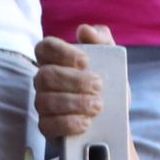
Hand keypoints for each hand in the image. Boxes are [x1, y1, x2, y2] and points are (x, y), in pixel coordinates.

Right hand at [34, 24, 115, 139]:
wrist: (115, 122)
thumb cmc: (108, 87)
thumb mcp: (111, 61)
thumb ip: (101, 40)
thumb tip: (85, 31)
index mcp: (55, 61)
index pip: (44, 48)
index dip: (62, 53)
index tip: (86, 61)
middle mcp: (44, 82)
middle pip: (46, 76)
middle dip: (74, 81)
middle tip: (99, 87)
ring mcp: (43, 105)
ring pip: (46, 101)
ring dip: (74, 103)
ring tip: (97, 106)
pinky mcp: (48, 128)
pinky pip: (47, 125)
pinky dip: (68, 124)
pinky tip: (85, 122)